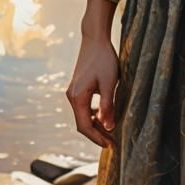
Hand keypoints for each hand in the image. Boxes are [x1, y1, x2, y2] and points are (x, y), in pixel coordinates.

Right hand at [65, 0, 119, 147]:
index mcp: (77, 98)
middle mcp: (71, 96)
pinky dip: (94, 114)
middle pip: (82, 123)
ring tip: (110, 132)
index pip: (84, 126)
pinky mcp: (78, 87)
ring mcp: (73, 92)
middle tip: (113, 143)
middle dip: (97, 134)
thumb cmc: (104, 59)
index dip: (97, 138)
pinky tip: (105, 115)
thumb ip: (108, 106)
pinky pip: (84, 107)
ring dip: (96, 125)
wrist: (94, 38)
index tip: (110, 146)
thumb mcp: (109, 83)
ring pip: (83, 115)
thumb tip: (108, 127)